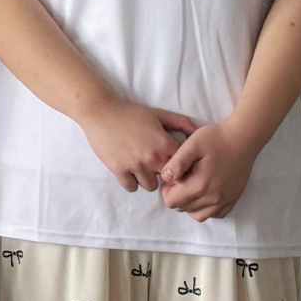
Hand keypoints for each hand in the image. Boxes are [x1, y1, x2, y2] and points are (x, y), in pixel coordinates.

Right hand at [80, 99, 199, 191]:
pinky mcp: (119, 170)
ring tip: (142, 167)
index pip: (183, 166)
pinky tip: (130, 170)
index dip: (180, 166)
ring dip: (148, 178)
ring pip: (150, 186)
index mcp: (164, 144)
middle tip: (157, 166)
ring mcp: (135, 166)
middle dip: (165, 174)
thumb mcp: (159, 114)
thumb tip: (199, 132)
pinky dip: (131, 181)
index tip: (175, 164)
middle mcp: (152, 158)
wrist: (101, 112)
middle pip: (168, 179)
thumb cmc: (131, 112)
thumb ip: (181, 123)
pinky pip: (131, 187)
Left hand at [159, 119, 259, 221]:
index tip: (174, 176)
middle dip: (178, 195)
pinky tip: (206, 192)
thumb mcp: (191, 145)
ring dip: (190, 204)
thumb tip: (165, 178)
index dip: (167, 189)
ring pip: (198, 215)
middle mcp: (213, 198)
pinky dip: (207, 208)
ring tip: (192, 186)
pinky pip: (216, 214)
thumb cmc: (216, 139)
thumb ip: (176, 163)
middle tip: (183, 177)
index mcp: (200, 185)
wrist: (243, 139)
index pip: (171, 202)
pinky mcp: (233, 199)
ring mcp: (225, 201)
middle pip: (183, 208)